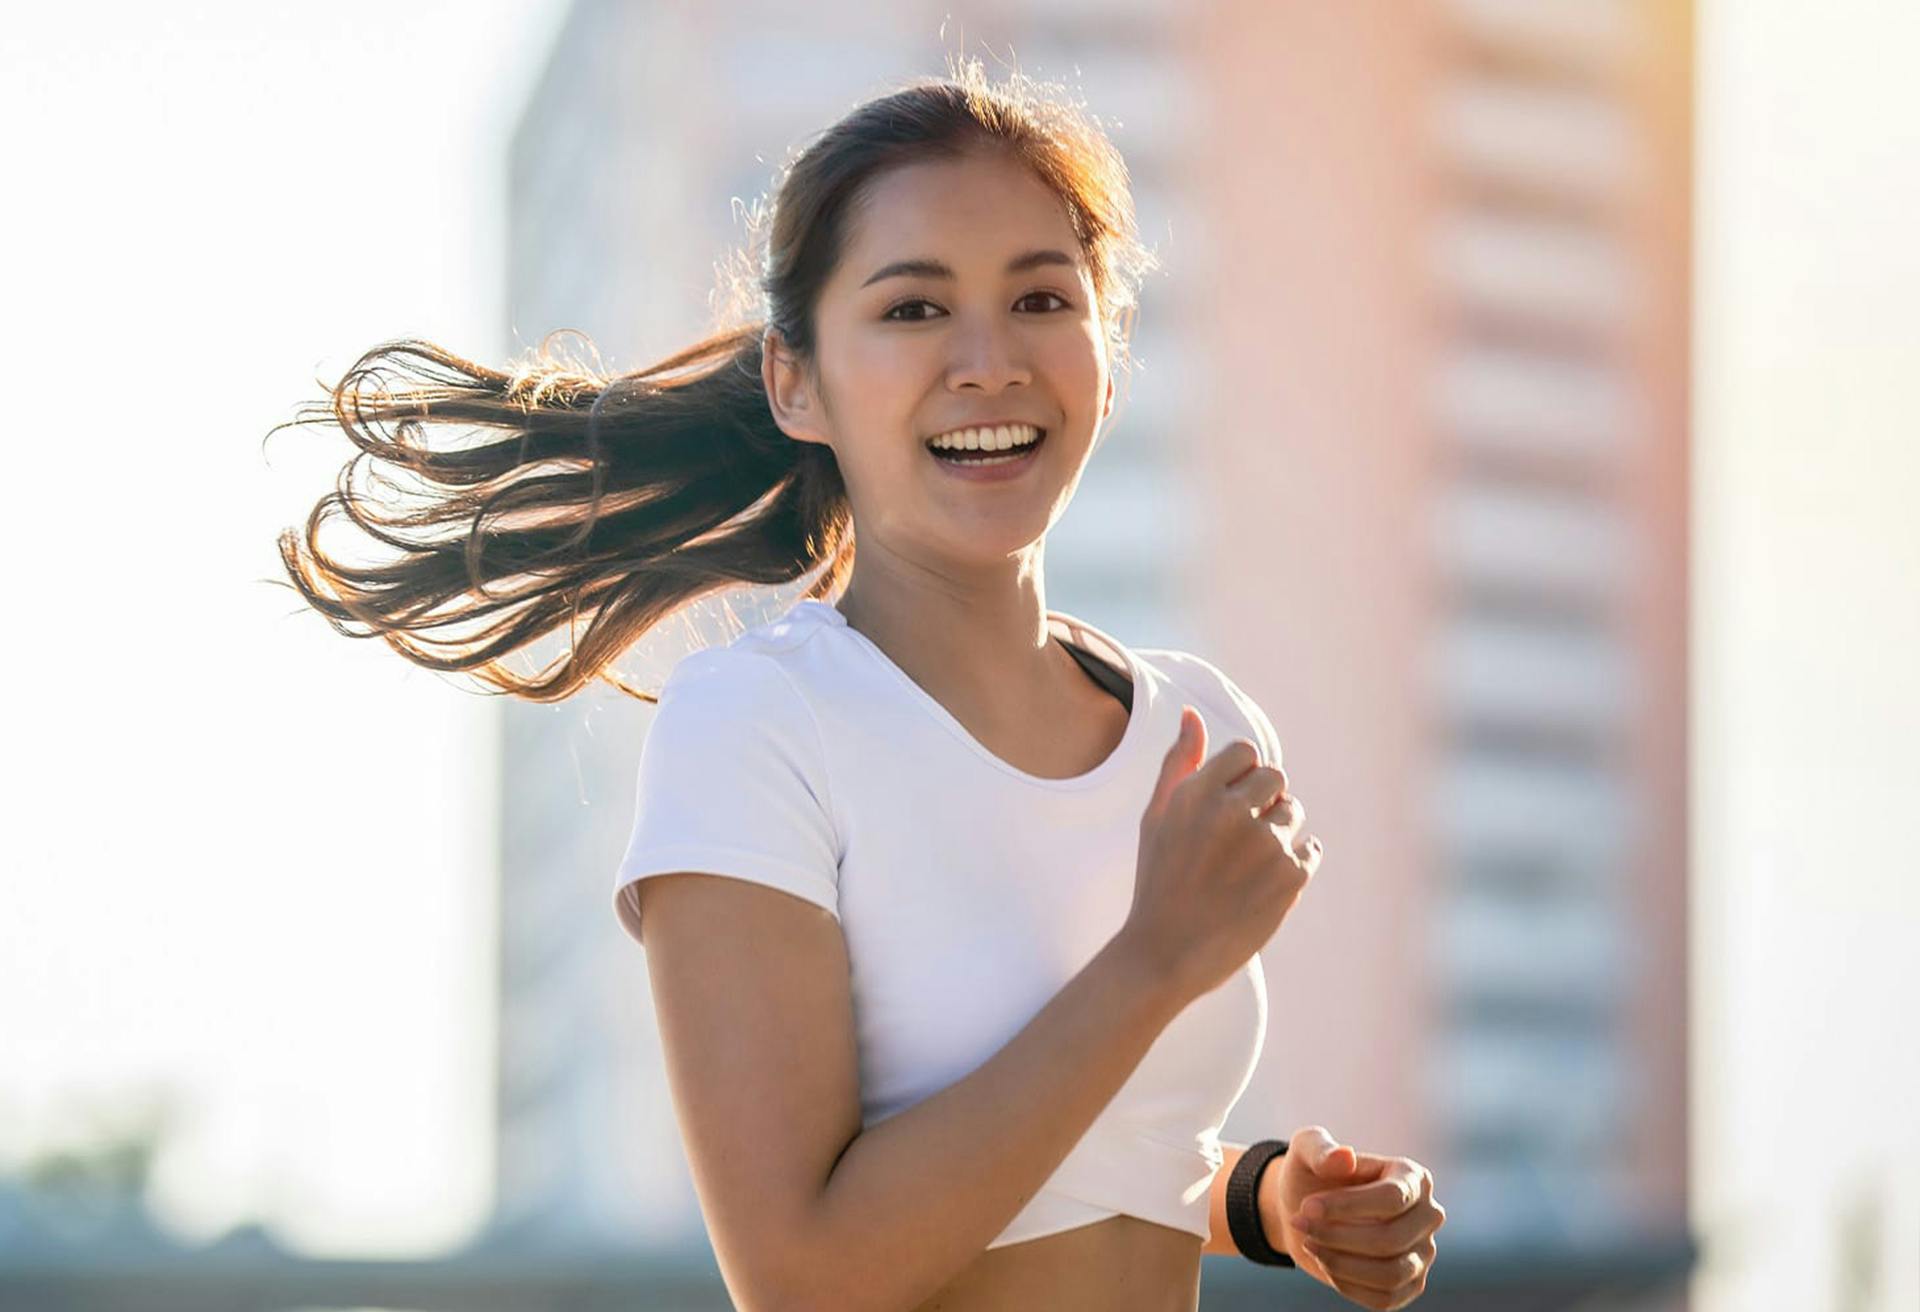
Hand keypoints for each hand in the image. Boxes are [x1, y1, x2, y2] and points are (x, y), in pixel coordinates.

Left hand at [1259, 1126, 1445, 1308]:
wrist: (1308, 1211)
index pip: (1392, 1198)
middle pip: (1391, 1239)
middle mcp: (1427, 1215)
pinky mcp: (1410, 1284)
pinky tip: (1325, 1265)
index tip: (1307, 1208)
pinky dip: (1349, 1286)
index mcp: (1412, 1177)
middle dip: (1337, 1237)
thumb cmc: (1312, 1174)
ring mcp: (1423, 1252)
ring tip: (1310, 1244)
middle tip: (1300, 1225)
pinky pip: (1386, 1298)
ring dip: (1341, 1264)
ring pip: (1390, 1274)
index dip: (1347, 1207)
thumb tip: (1344, 1157)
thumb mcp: (1306, 1150)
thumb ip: (1320, 1148)